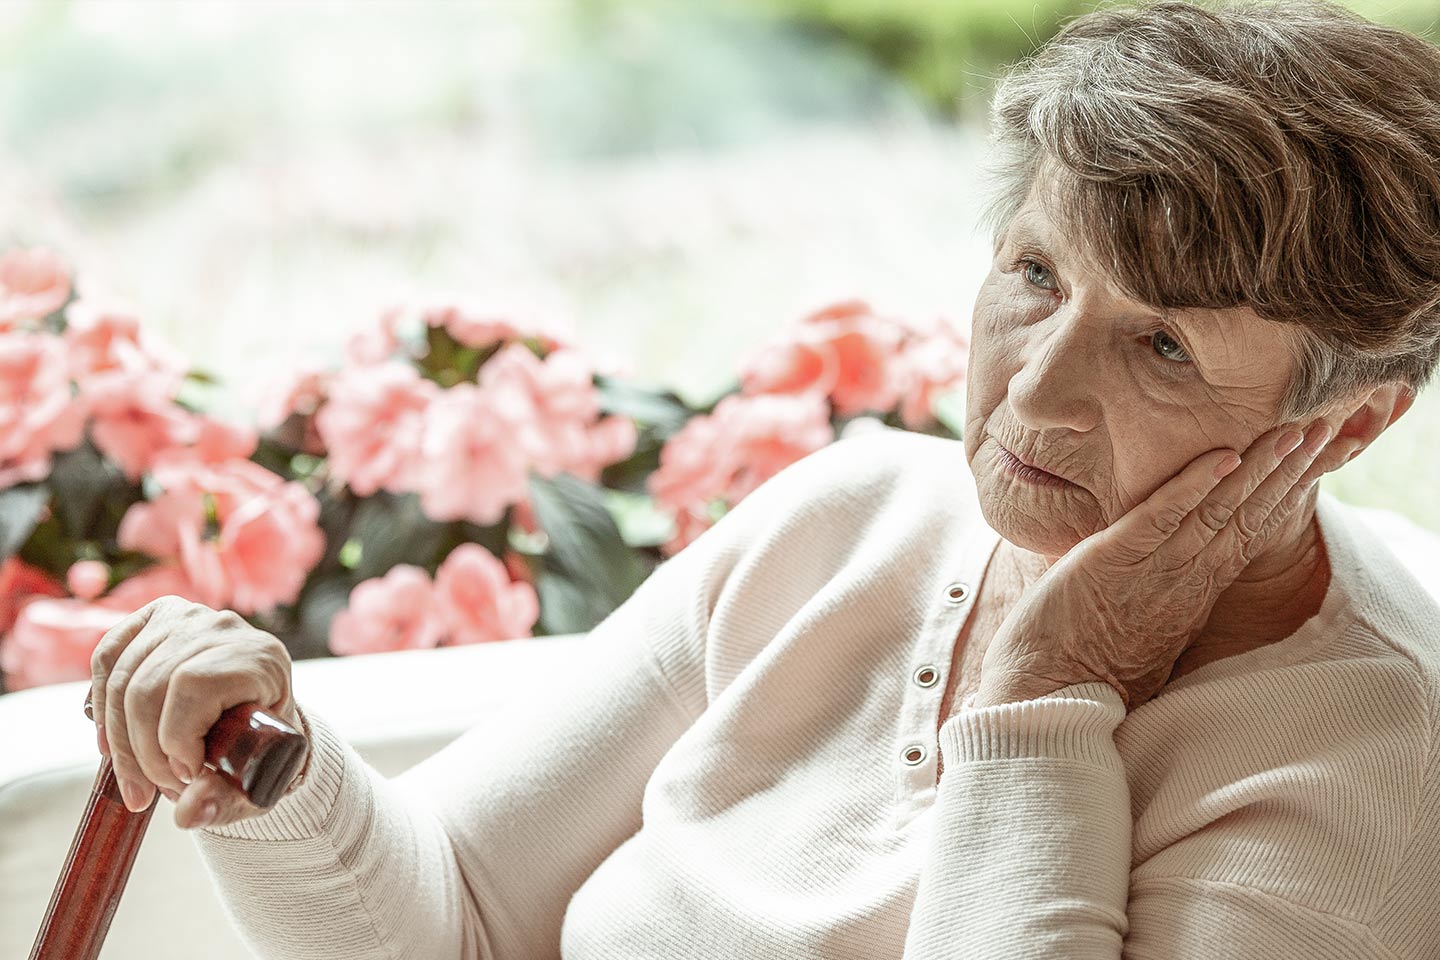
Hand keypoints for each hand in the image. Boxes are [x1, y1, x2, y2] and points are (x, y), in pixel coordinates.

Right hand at [89, 596, 306, 828]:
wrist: (257, 721)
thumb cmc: (259, 751)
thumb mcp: (252, 781)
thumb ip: (224, 801)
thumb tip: (189, 816)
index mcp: (260, 657)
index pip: (194, 685)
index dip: (177, 737)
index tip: (187, 777)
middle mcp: (224, 627)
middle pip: (150, 686)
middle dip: (143, 751)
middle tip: (157, 790)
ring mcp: (186, 617)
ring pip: (123, 679)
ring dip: (119, 741)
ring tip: (139, 778)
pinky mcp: (153, 618)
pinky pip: (107, 658)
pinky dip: (101, 706)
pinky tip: (109, 743)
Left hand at [970, 418, 1335, 710]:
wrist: (1045, 699)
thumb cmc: (1080, 666)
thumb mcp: (1141, 628)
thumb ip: (1163, 595)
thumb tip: (1169, 574)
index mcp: (1192, 592)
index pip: (1248, 533)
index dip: (1282, 494)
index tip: (1313, 460)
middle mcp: (1185, 579)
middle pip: (1247, 515)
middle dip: (1288, 471)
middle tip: (1325, 429)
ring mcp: (1153, 570)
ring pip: (1216, 511)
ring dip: (1257, 468)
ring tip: (1294, 432)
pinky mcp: (1113, 562)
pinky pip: (1159, 518)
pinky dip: (1190, 485)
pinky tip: (1222, 457)